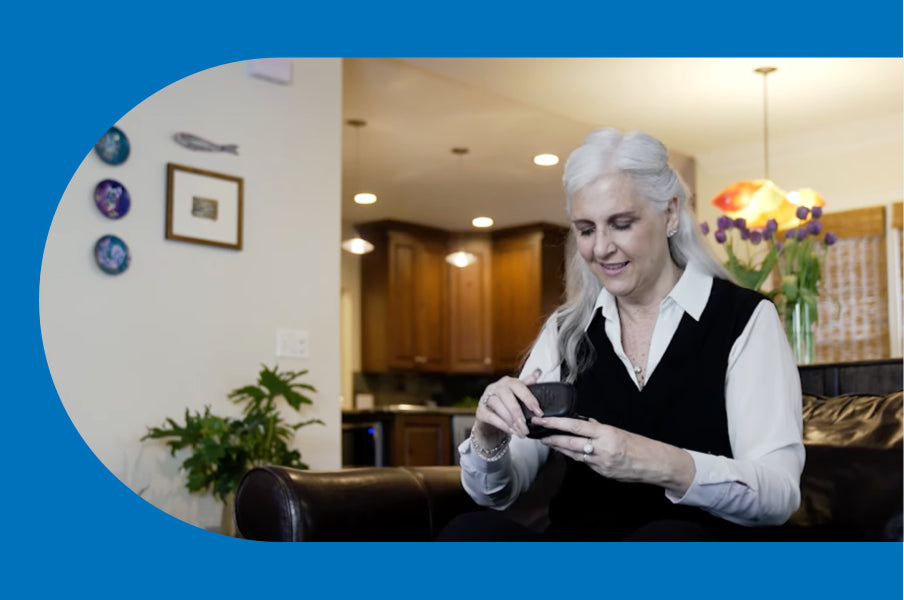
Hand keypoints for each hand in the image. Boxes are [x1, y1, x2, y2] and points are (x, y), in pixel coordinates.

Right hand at [474, 368, 543, 440]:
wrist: (490, 420)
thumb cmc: (506, 405)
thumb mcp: (518, 395)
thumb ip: (527, 384)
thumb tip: (538, 371)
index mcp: (507, 382)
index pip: (518, 386)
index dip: (529, 398)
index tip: (538, 411)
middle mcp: (495, 387)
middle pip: (506, 396)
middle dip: (518, 412)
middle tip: (526, 425)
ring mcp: (485, 398)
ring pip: (497, 406)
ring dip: (510, 420)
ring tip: (520, 430)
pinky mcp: (480, 411)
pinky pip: (491, 417)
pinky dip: (502, 425)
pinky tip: (511, 431)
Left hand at [533, 415, 695, 493]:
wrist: (654, 464)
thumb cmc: (638, 444)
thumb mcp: (618, 431)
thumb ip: (598, 428)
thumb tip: (583, 422)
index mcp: (606, 433)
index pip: (575, 426)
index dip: (556, 424)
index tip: (542, 420)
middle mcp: (601, 449)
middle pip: (570, 443)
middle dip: (551, 438)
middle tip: (537, 433)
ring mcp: (600, 463)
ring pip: (574, 454)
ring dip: (560, 448)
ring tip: (547, 441)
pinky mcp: (602, 473)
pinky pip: (584, 463)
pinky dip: (576, 456)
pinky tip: (567, 452)